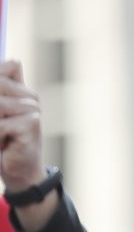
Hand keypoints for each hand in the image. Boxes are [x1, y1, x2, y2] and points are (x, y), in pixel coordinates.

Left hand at [0, 61, 46, 192]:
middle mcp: (30, 96)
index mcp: (21, 90)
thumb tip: (13, 61)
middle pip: (0, 85)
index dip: (0, 82)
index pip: (7, 68)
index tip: (3, 114)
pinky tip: (6, 143)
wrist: (19, 171)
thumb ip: (2, 86)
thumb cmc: (4, 142)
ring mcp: (34, 108)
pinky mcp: (33, 123)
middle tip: (1, 126)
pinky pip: (2, 124)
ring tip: (1, 136)